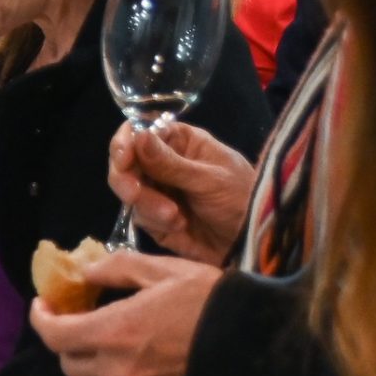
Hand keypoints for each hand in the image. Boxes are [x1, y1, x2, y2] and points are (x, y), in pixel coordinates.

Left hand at [28, 254, 222, 375]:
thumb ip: (120, 269)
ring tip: (115, 326)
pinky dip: (125, 365)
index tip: (44, 304)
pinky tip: (147, 344)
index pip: (55, 336)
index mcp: (116, 332)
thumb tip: (87, 272)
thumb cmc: (214, 300)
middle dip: (64, 340)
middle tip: (74, 316)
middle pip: (70, 363)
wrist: (262, 344)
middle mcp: (121, 368)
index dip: (41, 320)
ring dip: (95, 353)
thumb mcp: (167, 270)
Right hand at [109, 122, 255, 263]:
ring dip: (147, 204)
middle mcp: (163, 164)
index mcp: (180, 142)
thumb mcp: (209, 179)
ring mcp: (158, 192)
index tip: (123, 159)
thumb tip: (139, 135)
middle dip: (127, 180)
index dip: (125, 143)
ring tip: (174, 216)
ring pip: (129, 192)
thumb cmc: (242, 198)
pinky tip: (179, 224)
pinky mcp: (156, 219)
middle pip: (126, 164)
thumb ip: (170, 163)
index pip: (140, 133)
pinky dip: (155, 220)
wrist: (252, 242)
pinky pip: (140, 216)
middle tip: (134, 193)